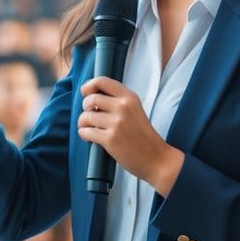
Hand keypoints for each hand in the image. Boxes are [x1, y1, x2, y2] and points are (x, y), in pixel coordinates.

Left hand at [78, 78, 183, 194]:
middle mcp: (123, 107)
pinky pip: (86, 132)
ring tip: (89, 128)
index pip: (103, 81)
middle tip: (90, 116)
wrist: (156, 159)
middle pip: (90, 99)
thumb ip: (117, 102)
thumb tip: (91, 97)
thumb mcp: (135, 110)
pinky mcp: (110, 139)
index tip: (86, 92)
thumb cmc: (143, 136)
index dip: (89, 86)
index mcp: (130, 97)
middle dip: (85, 108)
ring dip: (83, 123)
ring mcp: (117, 123)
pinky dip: (84, 134)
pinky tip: (90, 137)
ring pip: (86, 117)